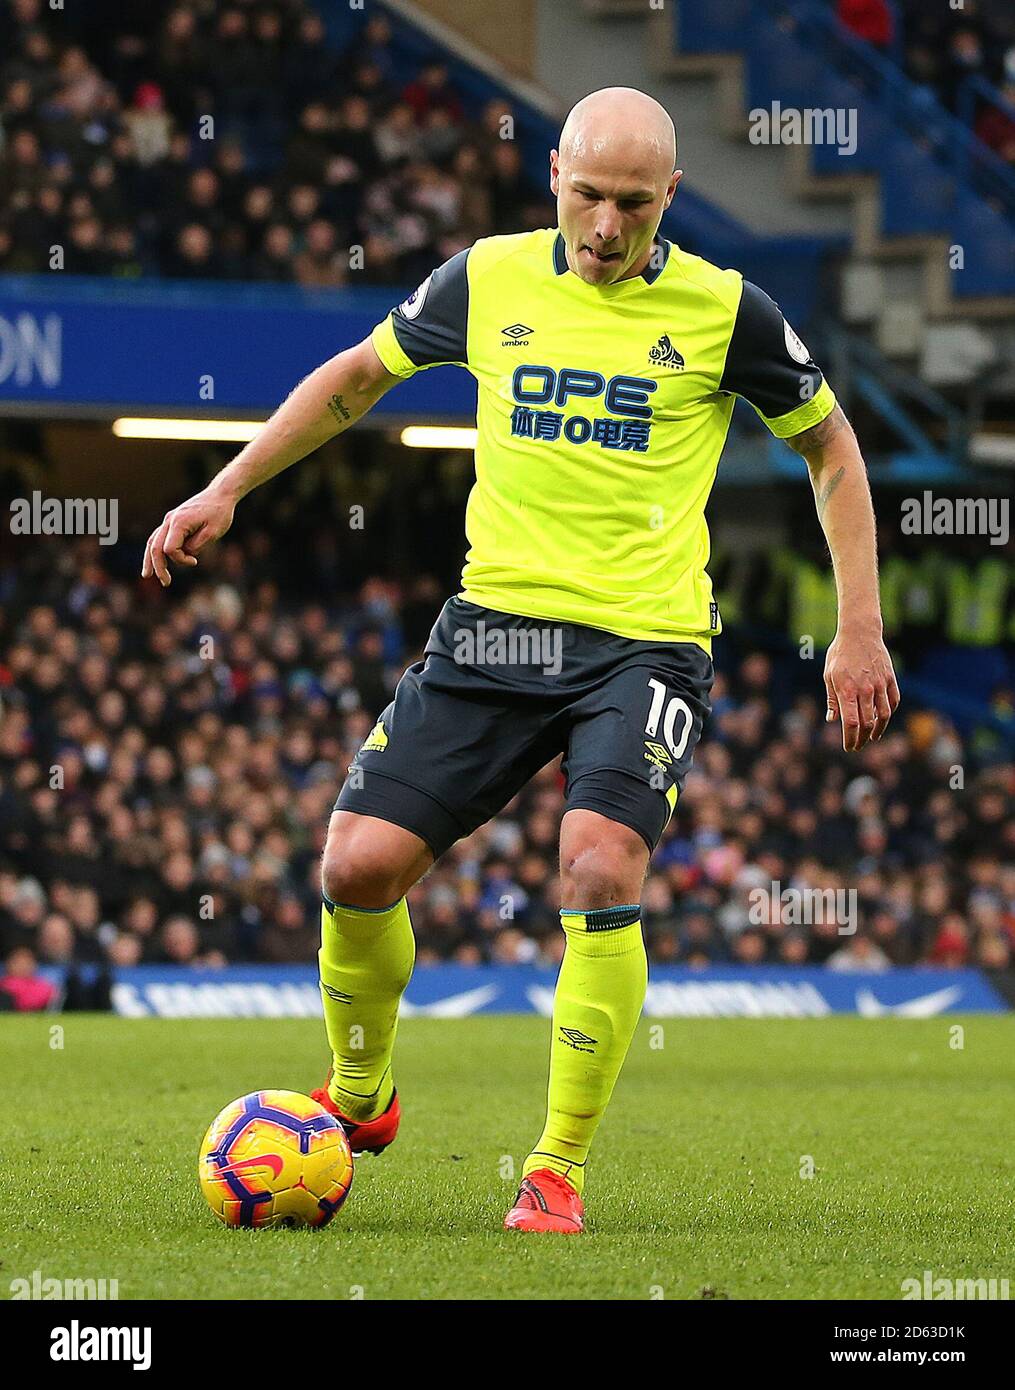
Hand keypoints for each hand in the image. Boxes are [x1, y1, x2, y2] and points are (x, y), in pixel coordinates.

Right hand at [141, 485, 235, 586]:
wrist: (219, 495)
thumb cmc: (219, 513)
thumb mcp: (213, 532)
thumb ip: (197, 546)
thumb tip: (185, 555)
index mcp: (179, 522)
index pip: (170, 549)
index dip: (181, 560)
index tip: (195, 561)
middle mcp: (170, 520)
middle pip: (155, 547)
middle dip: (158, 567)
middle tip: (166, 583)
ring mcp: (169, 520)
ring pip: (152, 542)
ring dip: (150, 559)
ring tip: (147, 575)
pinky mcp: (173, 521)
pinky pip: (158, 537)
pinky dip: (155, 550)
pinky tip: (154, 561)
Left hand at [823, 627, 899, 750]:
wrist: (860, 633)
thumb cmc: (840, 654)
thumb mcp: (829, 675)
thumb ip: (832, 699)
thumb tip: (832, 719)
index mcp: (847, 690)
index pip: (851, 723)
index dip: (851, 739)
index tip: (849, 747)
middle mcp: (865, 690)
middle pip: (868, 723)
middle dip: (863, 739)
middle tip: (858, 746)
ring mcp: (880, 684)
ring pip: (884, 715)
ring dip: (878, 730)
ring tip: (872, 737)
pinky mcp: (890, 678)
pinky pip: (894, 701)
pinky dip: (889, 713)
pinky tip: (883, 719)